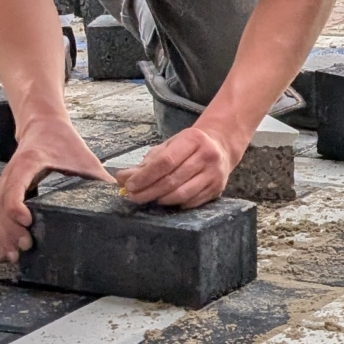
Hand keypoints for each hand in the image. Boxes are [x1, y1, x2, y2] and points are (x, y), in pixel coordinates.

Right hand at [0, 117, 111, 261]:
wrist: (43, 125)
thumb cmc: (62, 140)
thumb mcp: (82, 156)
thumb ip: (97, 176)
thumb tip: (119, 196)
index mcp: (29, 161)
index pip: (17, 184)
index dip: (17, 204)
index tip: (26, 220)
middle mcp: (13, 173)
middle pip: (3, 203)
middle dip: (11, 227)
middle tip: (25, 246)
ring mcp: (7, 182)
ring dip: (3, 234)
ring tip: (12, 256)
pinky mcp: (7, 190)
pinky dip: (1, 231)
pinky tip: (5, 249)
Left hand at [119, 123, 238, 206]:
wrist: (221, 146)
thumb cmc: (189, 146)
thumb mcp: (169, 146)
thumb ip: (146, 162)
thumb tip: (122, 178)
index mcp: (193, 140)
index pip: (165, 161)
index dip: (145, 176)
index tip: (129, 185)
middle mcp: (207, 156)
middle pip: (172, 179)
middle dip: (148, 191)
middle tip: (133, 197)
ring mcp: (214, 173)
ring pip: (182, 193)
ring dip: (161, 199)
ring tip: (147, 199)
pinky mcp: (218, 188)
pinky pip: (192, 201)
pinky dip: (176, 204)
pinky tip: (166, 201)